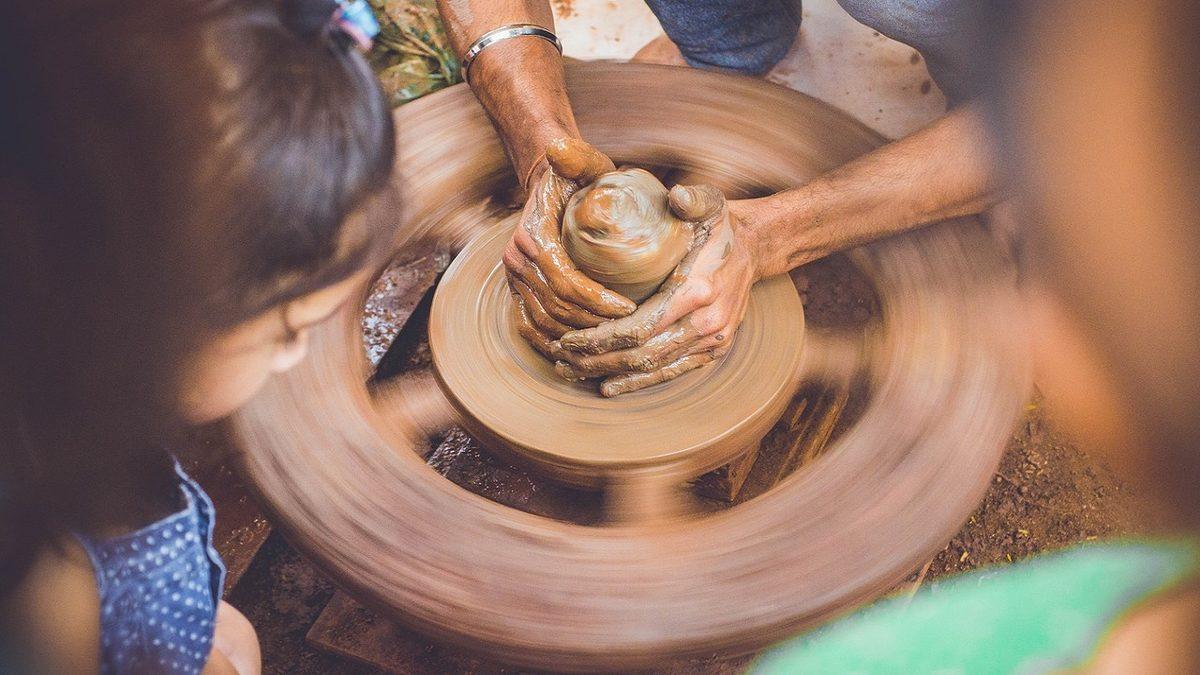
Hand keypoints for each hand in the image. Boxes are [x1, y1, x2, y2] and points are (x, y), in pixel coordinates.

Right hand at [504, 138, 637, 357]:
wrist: (547, 184)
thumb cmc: (575, 177)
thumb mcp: (582, 163)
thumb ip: (577, 157)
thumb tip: (558, 148)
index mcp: (532, 236)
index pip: (565, 281)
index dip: (597, 301)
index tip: (629, 309)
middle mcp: (515, 260)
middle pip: (556, 307)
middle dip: (593, 324)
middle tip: (628, 331)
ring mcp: (513, 278)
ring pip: (544, 322)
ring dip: (577, 337)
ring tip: (610, 341)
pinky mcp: (515, 290)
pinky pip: (528, 326)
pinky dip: (550, 343)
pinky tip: (577, 352)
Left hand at [554, 185, 760, 395]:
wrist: (755, 249)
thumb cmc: (720, 226)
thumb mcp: (709, 203)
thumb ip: (692, 199)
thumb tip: (676, 195)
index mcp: (698, 290)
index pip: (640, 327)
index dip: (600, 338)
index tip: (568, 337)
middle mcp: (707, 323)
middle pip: (641, 354)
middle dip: (596, 361)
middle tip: (560, 359)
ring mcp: (712, 341)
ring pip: (653, 368)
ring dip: (611, 374)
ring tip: (574, 372)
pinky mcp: (713, 351)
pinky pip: (672, 372)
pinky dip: (639, 382)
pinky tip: (610, 386)